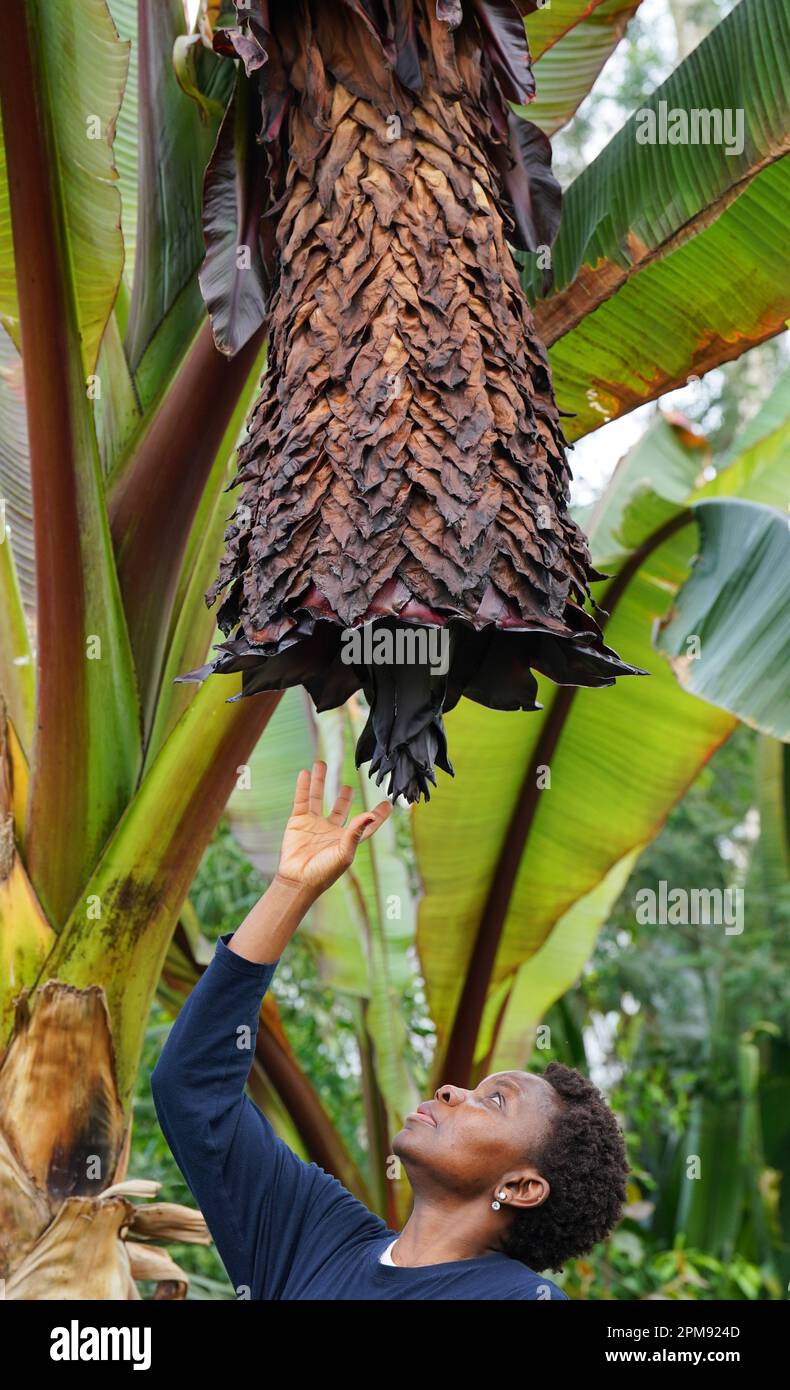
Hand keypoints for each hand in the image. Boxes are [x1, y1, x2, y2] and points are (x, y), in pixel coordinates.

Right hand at [275, 760, 390, 899]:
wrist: (298, 880)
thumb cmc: (324, 873)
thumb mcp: (344, 853)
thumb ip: (356, 832)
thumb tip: (371, 814)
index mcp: (348, 839)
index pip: (367, 824)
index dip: (378, 815)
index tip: (388, 803)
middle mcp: (332, 830)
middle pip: (341, 808)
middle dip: (344, 797)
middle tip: (350, 786)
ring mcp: (314, 824)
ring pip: (319, 797)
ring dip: (320, 781)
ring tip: (322, 764)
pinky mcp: (298, 822)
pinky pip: (302, 800)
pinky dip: (304, 786)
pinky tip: (305, 772)